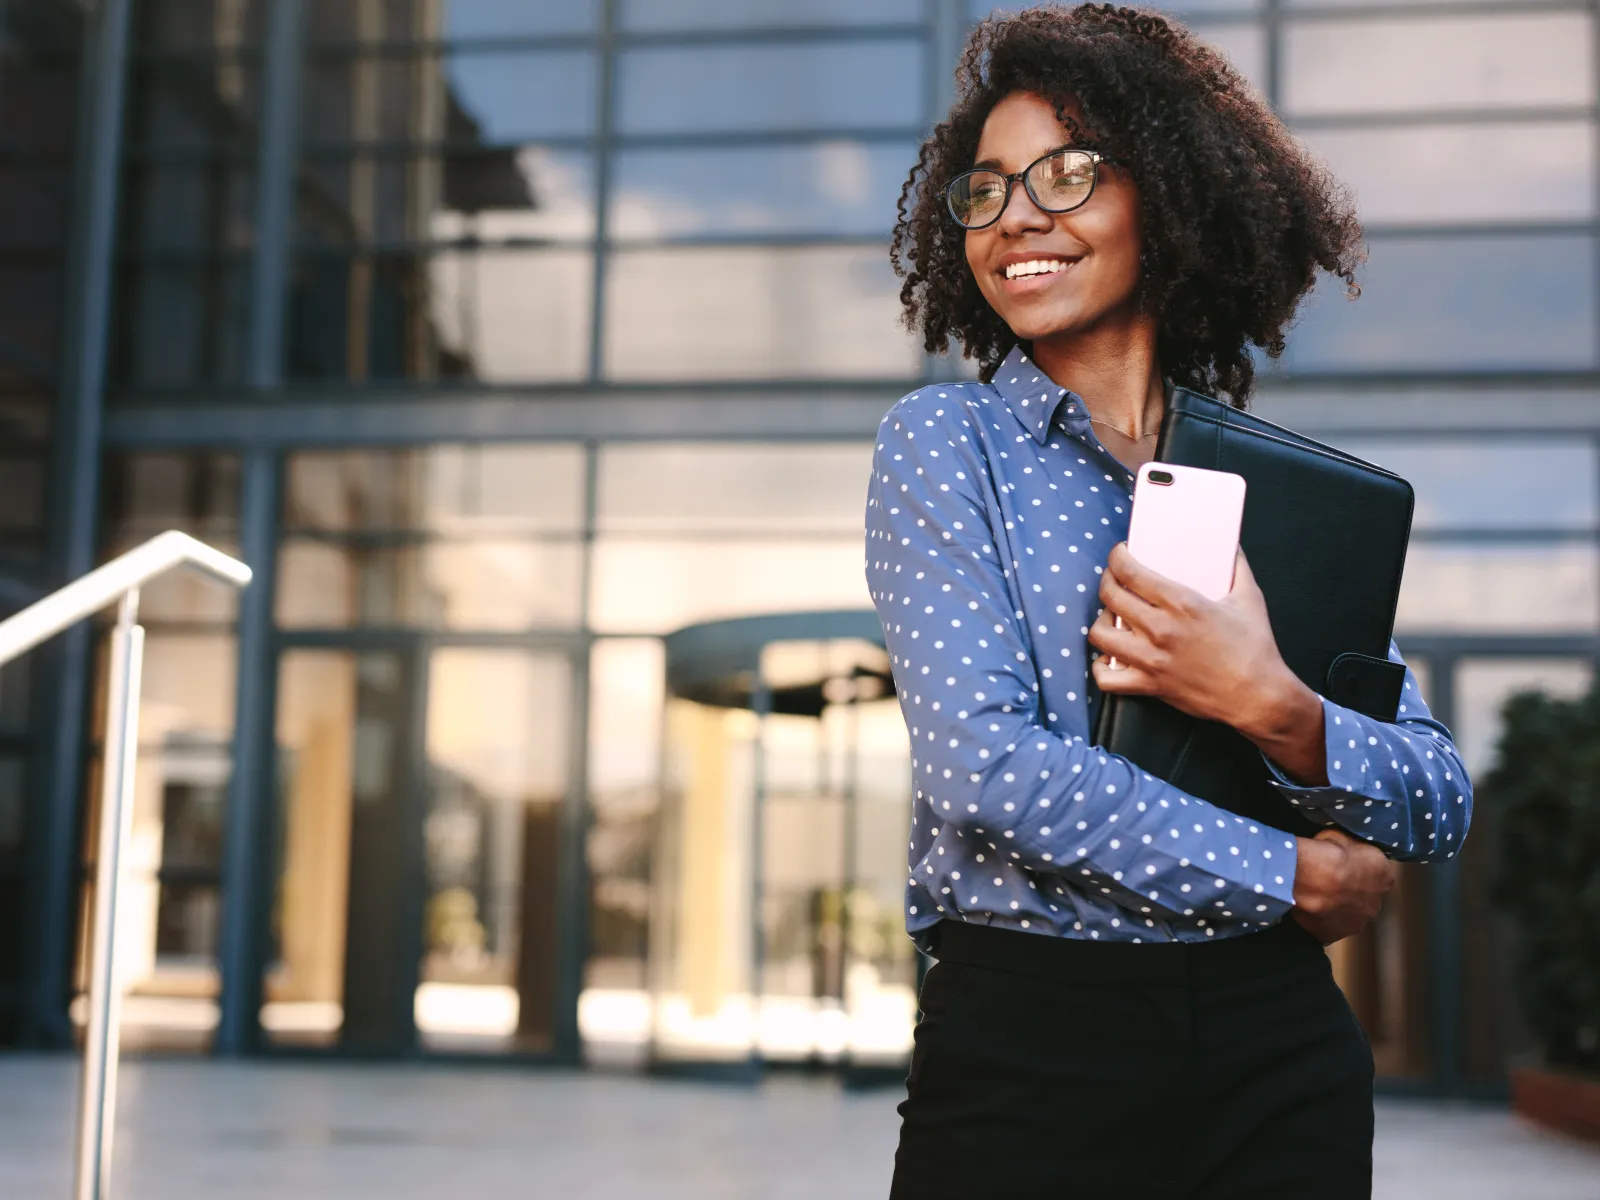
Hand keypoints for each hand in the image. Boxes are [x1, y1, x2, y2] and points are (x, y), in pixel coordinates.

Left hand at [1088, 544, 1327, 783]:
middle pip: (1110, 596)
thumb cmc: (1255, 649)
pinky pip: (1106, 678)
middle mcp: (1160, 629)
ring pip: (1099, 635)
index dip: (1117, 557)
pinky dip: (1101, 667)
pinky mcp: (1150, 685)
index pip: (1130, 572)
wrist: (1257, 696)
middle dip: (1107, 581)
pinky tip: (1110, 657)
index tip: (1120, 554)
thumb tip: (1232, 545)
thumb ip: (1237, 567)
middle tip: (1114, 579)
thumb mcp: (1250, 599)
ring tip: (1111, 617)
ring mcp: (1151, 659)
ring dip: (1100, 621)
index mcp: (1182, 603)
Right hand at [1291, 829, 1397, 943]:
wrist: (1310, 877)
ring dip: (1333, 908)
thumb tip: (1344, 851)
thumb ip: (1350, 849)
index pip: (1376, 874)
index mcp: (1385, 877)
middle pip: (1363, 899)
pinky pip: (1324, 927)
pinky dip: (1316, 919)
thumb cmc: (1327, 852)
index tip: (1341, 865)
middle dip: (1348, 893)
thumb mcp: (1344, 838)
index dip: (1358, 869)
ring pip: (1345, 916)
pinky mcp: (1332, 936)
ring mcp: (1355, 924)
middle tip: (1326, 882)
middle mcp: (1376, 904)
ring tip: (1312, 894)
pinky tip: (1304, 906)